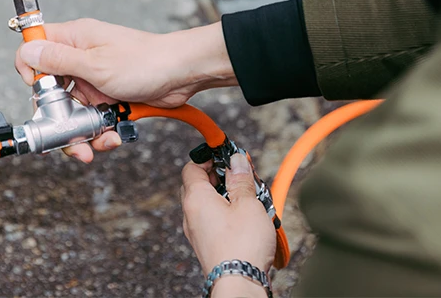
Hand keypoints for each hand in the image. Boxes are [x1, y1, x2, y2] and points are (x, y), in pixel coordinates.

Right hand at [15, 19, 236, 161]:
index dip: (30, 70)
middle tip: (62, 134)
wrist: (183, 74)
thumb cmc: (145, 60)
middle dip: (55, 117)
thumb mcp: (95, 64)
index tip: (37, 90)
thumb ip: (58, 61)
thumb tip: (27, 51)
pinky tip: (111, 138)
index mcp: (74, 39)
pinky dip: (98, 132)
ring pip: (71, 111)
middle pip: (50, 89)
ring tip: (93, 145)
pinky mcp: (108, 97)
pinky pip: (92, 119)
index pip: (36, 48)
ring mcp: (94, 79)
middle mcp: (81, 58)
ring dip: (79, 132)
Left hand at [181, 154, 276, 288]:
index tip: (227, 157)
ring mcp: (196, 232)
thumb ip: (241, 179)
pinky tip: (246, 221)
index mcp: (196, 198)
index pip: (191, 167)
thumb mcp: (248, 203)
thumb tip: (236, 161)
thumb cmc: (242, 244)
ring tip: (249, 201)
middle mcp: (190, 214)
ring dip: (226, 198)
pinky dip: (226, 216)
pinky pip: (212, 222)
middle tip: (242, 178)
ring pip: (207, 205)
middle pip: (199, 185)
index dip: (208, 158)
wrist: (239, 283)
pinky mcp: (206, 246)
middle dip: (220, 178)